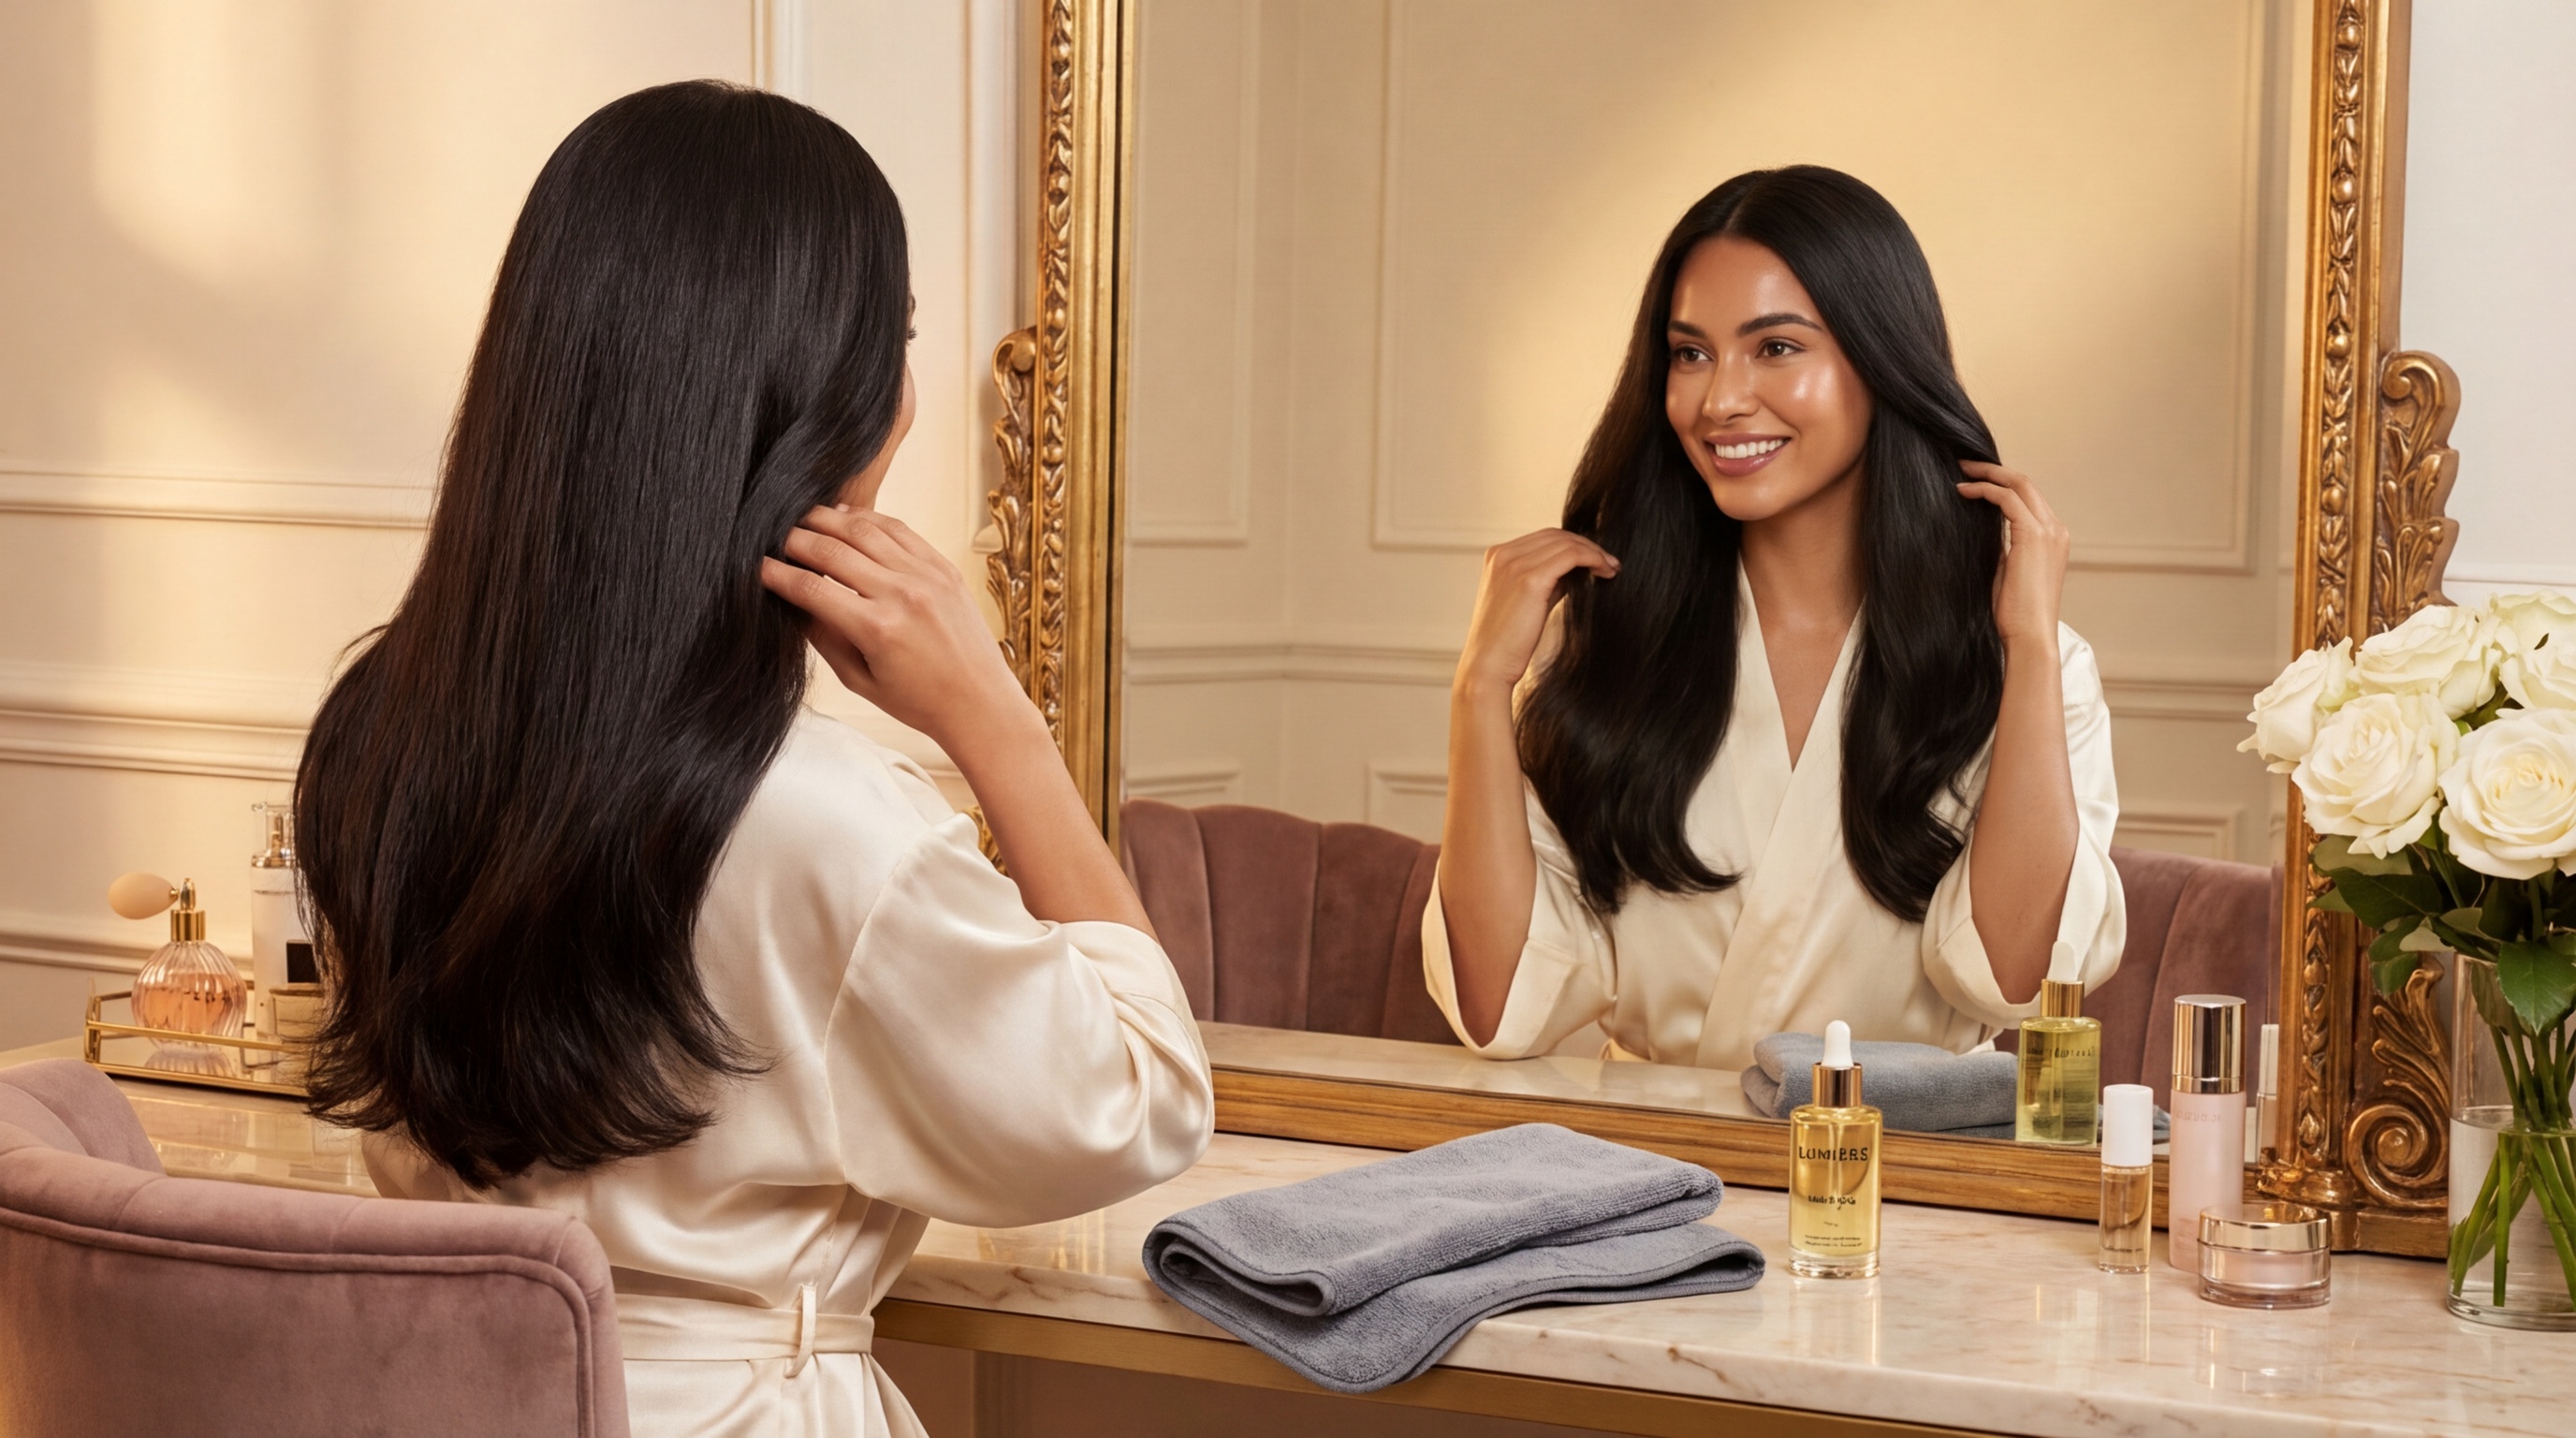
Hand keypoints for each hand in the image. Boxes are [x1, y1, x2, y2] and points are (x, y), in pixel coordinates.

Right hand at [761, 507, 1036, 759]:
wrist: (979, 702)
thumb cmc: (919, 702)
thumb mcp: (860, 680)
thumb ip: (824, 637)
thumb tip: (792, 601)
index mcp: (877, 629)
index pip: (810, 588)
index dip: (776, 575)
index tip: (757, 567)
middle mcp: (902, 595)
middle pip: (832, 550)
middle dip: (795, 539)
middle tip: (772, 536)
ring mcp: (926, 576)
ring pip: (864, 530)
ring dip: (828, 519)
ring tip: (802, 518)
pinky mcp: (943, 567)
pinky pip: (899, 529)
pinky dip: (868, 519)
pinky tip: (846, 518)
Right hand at [1456, 529, 1619, 698]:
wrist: (1488, 667)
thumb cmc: (1507, 641)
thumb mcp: (1526, 600)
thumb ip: (1547, 580)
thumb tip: (1578, 568)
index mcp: (1497, 556)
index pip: (1544, 537)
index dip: (1573, 545)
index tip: (1595, 560)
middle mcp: (1502, 554)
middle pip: (1556, 536)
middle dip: (1587, 546)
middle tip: (1610, 563)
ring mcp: (1514, 564)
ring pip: (1566, 543)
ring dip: (1594, 553)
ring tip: (1611, 569)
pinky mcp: (1529, 578)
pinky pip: (1571, 555)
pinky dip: (1593, 559)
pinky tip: (1605, 572)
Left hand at [1956, 462, 2068, 650]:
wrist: (2030, 635)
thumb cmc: (2016, 613)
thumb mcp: (2008, 572)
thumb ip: (2003, 548)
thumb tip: (1982, 533)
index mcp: (2053, 538)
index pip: (2029, 498)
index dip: (2002, 484)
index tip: (1976, 479)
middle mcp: (2056, 530)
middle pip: (2026, 484)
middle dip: (1994, 470)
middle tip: (1965, 465)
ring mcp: (2049, 531)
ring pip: (2019, 484)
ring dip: (1988, 474)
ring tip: (1961, 471)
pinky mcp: (2034, 536)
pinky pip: (2007, 499)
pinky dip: (1984, 490)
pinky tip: (1962, 491)